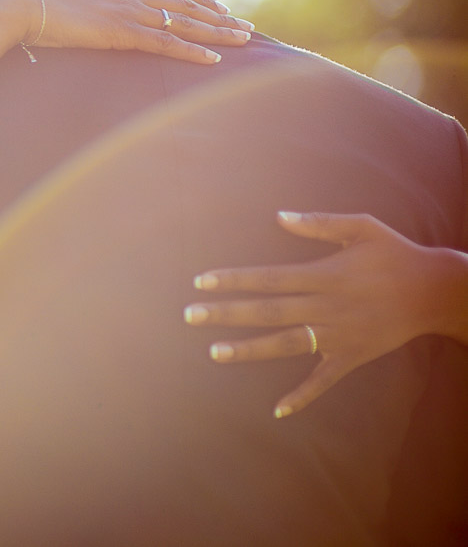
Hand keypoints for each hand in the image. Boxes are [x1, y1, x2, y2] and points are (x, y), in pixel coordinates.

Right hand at [32, 0, 252, 63]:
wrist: (19, 4)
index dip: (200, 1)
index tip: (223, 9)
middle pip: (186, 5)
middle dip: (220, 17)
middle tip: (248, 28)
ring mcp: (127, 12)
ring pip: (183, 22)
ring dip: (216, 33)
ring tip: (244, 40)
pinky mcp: (119, 32)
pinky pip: (163, 42)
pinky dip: (190, 50)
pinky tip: (212, 59)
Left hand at [183, 211, 452, 417]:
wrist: (437, 292)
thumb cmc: (395, 254)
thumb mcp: (362, 227)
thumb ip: (320, 224)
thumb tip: (280, 216)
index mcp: (325, 275)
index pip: (268, 278)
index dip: (234, 281)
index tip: (200, 282)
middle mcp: (327, 307)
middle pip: (268, 311)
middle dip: (227, 313)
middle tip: (189, 315)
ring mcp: (339, 335)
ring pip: (286, 345)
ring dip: (249, 350)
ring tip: (213, 352)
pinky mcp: (352, 356)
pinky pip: (324, 380)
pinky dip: (303, 396)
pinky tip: (278, 410)